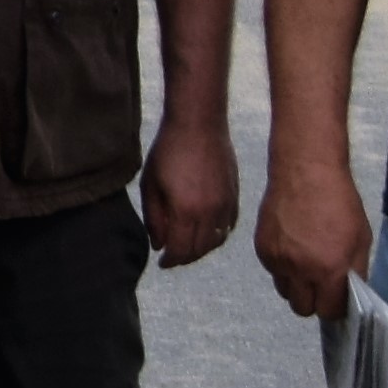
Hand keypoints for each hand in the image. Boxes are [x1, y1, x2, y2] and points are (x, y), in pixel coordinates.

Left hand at [141, 120, 241, 271]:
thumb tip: (159, 245)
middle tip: (173, 258)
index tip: (162, 263)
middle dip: (185, 258)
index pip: (181, 250)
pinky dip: (217, 235)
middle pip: (200, 250)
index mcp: (186, 211)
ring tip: (187, 246)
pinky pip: (229, 227)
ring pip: (217, 241)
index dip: (171, 261)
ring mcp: (226, 205)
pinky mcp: (235, 196)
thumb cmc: (168, 151)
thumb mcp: (151, 184)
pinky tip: (206, 232)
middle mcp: (210, 213)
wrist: (199, 124)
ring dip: (202, 249)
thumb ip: (154, 218)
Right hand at [254, 150, 370, 319]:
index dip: (335, 307)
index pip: (328, 312)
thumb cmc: (340, 203)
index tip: (337, 297)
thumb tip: (350, 294)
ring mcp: (277, 259)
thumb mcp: (361, 239)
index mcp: (329, 270)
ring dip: (296, 286)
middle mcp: (301, 270)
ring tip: (304, 264)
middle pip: (302, 309)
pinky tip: (291, 247)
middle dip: (314, 301)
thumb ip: (355, 272)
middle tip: (320, 284)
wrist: (306, 171)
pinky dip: (282, 267)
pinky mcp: (261, 247)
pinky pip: (273, 271)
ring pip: (285, 292)